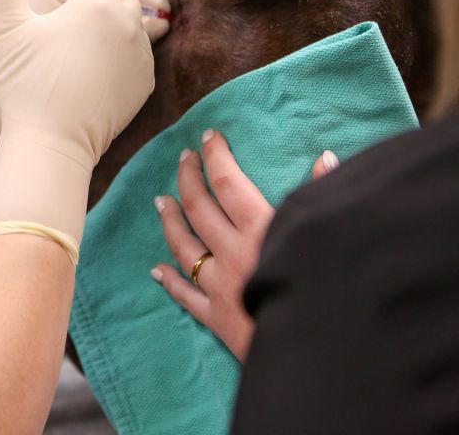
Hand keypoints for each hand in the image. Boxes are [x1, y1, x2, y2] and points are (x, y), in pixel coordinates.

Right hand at [0, 0, 155, 241]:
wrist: (51, 142)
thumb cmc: (25, 82)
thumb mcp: (5, 27)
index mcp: (97, 1)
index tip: (54, 6)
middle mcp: (128, 22)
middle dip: (96, 2)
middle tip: (63, 30)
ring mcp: (141, 54)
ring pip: (131, 23)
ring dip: (109, 28)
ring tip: (75, 52)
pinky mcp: (146, 82)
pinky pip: (136, 54)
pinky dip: (118, 56)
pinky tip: (89, 73)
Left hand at [151, 129, 337, 360]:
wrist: (322, 352)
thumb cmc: (333, 286)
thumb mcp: (332, 235)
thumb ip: (325, 193)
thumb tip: (325, 157)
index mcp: (262, 229)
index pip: (229, 183)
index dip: (216, 157)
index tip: (208, 137)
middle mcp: (233, 253)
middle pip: (199, 207)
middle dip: (189, 179)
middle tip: (183, 159)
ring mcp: (220, 286)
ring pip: (183, 246)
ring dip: (171, 221)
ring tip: (161, 202)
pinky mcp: (218, 318)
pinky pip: (186, 296)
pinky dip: (170, 281)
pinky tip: (157, 271)